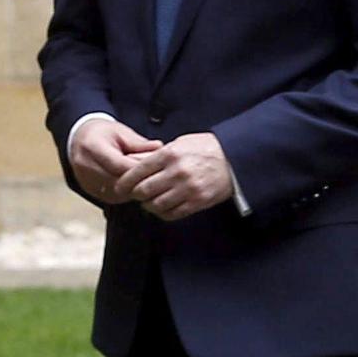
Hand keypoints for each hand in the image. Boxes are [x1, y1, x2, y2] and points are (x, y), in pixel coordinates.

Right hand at [68, 115, 161, 205]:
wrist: (79, 141)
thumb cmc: (103, 134)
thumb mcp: (121, 132)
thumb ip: (140, 143)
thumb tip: (159, 148)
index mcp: (93, 148)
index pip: (121, 165)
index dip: (141, 168)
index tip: (158, 166)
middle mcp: (86, 167)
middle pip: (120, 182)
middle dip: (140, 179)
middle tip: (156, 174)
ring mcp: (86, 182)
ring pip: (119, 193)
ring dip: (135, 188)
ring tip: (145, 177)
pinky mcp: (91, 191)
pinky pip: (114, 197)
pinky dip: (128, 192)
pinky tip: (135, 183)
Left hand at [116, 132, 236, 220]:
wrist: (237, 159)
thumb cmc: (208, 148)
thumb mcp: (181, 143)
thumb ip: (159, 154)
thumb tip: (135, 164)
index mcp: (170, 155)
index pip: (136, 172)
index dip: (124, 182)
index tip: (121, 187)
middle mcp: (177, 172)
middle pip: (143, 191)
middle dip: (136, 194)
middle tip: (137, 194)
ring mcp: (188, 189)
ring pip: (155, 205)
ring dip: (149, 205)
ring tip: (151, 201)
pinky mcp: (198, 201)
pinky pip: (172, 214)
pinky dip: (164, 213)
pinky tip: (164, 207)